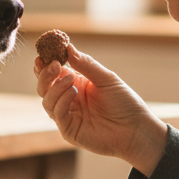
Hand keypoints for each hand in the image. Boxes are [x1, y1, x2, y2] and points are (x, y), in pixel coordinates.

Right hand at [34, 44, 166, 174]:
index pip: (53, 74)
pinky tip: (74, 93)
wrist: (135, 129)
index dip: (45, 65)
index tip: (42, 55)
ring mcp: (68, 116)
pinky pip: (56, 114)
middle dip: (45, 75)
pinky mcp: (69, 130)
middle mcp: (69, 100)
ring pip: (47, 100)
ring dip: (56, 87)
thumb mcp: (106, 79)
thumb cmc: (124, 103)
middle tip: (54, 65)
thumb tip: (68, 47)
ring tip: (71, 79)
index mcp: (76, 85)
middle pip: (45, 87)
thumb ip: (86, 64)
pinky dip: (61, 101)